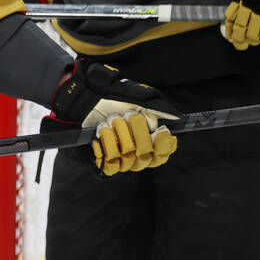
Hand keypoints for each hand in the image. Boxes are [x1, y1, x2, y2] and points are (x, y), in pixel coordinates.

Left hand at [51, 61, 177, 175]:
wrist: (84, 97)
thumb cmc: (110, 95)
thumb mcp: (135, 96)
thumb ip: (155, 107)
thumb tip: (175, 117)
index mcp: (147, 138)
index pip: (162, 155)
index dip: (163, 146)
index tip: (160, 132)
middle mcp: (134, 151)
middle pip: (145, 156)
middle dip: (136, 133)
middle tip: (125, 116)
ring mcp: (118, 156)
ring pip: (128, 158)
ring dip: (118, 135)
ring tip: (109, 120)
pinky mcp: (102, 158)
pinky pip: (110, 163)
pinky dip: (106, 145)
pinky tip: (101, 132)